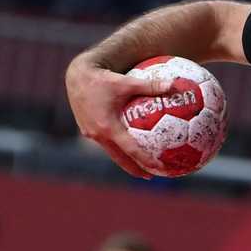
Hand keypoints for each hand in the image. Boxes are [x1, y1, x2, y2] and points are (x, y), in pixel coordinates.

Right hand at [66, 52, 174, 176]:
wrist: (76, 75)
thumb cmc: (102, 78)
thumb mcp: (127, 82)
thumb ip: (151, 86)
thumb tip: (174, 85)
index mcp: (108, 127)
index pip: (131, 150)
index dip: (146, 160)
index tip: (160, 168)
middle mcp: (98, 134)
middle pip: (119, 159)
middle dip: (135, 169)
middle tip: (151, 176)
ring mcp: (90, 133)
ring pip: (111, 152)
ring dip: (125, 160)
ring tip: (140, 165)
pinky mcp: (86, 129)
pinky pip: (104, 142)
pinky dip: (116, 146)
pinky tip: (125, 143)